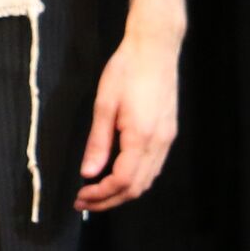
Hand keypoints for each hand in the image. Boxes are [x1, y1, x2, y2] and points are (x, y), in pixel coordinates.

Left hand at [78, 25, 180, 210]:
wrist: (155, 49)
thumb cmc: (127, 70)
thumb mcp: (104, 105)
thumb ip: (97, 142)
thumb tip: (88, 172)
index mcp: (141, 137)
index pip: (122, 181)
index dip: (101, 195)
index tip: (80, 197)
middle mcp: (159, 142)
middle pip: (137, 187)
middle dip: (109, 200)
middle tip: (84, 201)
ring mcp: (167, 138)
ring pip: (148, 179)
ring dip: (123, 191)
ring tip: (97, 192)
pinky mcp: (168, 132)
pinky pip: (154, 166)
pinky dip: (135, 178)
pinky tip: (116, 174)